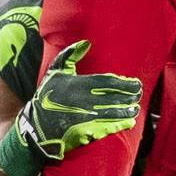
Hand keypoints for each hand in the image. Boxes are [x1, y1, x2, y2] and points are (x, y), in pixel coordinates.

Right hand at [14, 40, 141, 162]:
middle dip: (129, 95)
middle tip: (139, 94)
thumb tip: (86, 42)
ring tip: (136, 109)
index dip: (123, 83)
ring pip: (113, 112)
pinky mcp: (85, 132)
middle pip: (113, 97)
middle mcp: (83, 100)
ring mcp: (85, 117)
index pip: (107, 82)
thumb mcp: (54, 73)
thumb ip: (69, 55)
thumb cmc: (46, 97)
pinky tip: (129, 122)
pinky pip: (107, 127)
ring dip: (127, 110)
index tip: (135, 83)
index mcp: (77, 84)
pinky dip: (120, 125)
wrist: (36, 127)